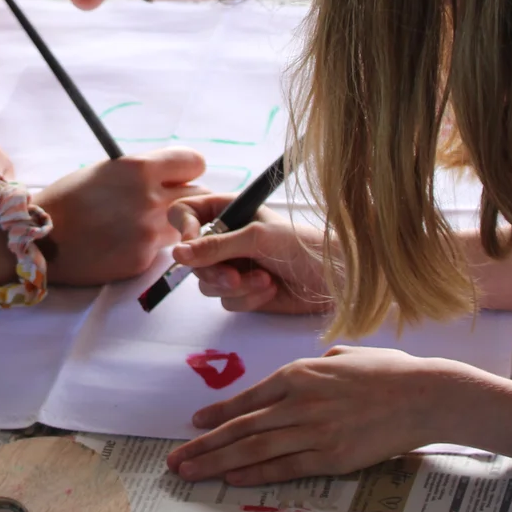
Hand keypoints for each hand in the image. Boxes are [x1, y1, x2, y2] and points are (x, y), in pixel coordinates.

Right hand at [35, 147, 205, 284]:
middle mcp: (150, 198)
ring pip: (184, 226)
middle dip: (188, 199)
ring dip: (172, 225)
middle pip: (200, 196)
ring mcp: (149, 232)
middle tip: (169, 204)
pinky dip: (147, 247)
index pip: (194, 163)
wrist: (40, 239)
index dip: (187, 171)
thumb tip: (170, 177)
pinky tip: (122, 245)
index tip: (178, 177)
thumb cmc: (68, 200)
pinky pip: (160, 250)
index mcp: (139, 168)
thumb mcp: (105, 171)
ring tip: (140, 226)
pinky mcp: (143, 259)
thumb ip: (141, 172)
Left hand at [167, 347, 468, 485]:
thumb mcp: (343, 355)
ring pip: (254, 450)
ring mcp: (313, 431)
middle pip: (240, 428)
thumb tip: (306, 372)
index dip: (217, 414)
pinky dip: (254, 475)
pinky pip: (284, 468)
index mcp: (299, 372)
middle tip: (175, 458)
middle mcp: (298, 401)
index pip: (247, 398)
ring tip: (191, 472)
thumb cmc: (388, 372)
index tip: (195, 425)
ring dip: (217, 463)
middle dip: (203, 445)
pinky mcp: (331, 457)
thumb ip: (316, 365)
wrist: (424, 395)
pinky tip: (231, 480)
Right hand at [168, 195, 329, 314]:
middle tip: (234, 277)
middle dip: (214, 271)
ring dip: (234, 286)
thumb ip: (215, 246)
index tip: (191, 250)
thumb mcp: (256, 239)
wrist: (333, 280)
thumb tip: (177, 254)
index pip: (185, 213)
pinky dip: (247, 299)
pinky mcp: (244, 291)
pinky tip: (270, 289)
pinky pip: (226, 301)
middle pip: (192, 257)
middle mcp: (226, 237)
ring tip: (264, 281)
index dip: (184, 230)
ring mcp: (233, 265)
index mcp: (228, 211)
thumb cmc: (301, 245)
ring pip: (207, 283)